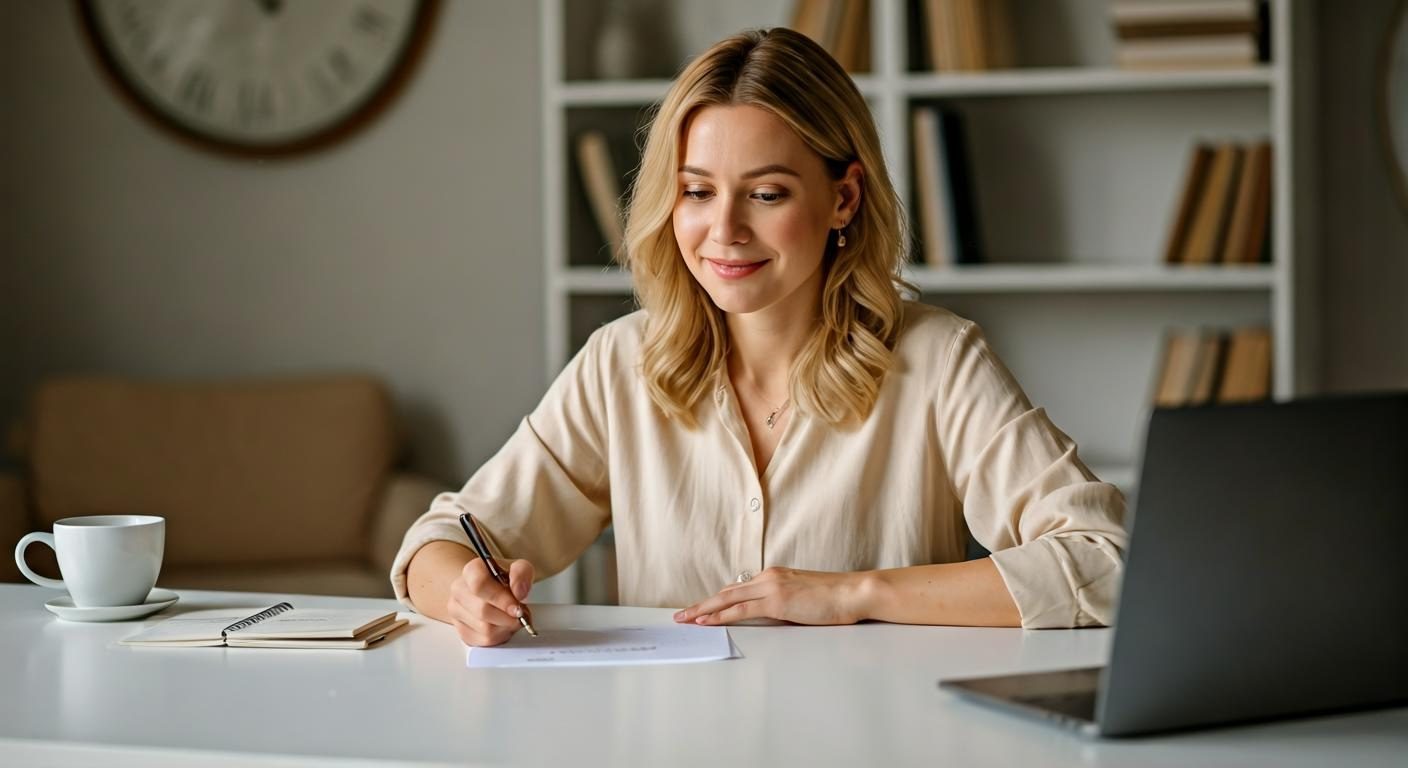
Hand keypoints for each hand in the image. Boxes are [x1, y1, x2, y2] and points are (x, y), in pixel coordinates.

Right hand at [446, 558, 534, 646]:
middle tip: (520, 614)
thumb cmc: (504, 579)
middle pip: (482, 611)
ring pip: (484, 629)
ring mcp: (456, 612)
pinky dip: (500, 637)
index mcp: (472, 570)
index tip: (517, 608)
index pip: (479, 585)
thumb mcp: (519, 568)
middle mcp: (459, 590)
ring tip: (512, 618)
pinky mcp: (461, 631)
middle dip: (507, 617)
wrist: (490, 590)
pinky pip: (484, 641)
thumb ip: (521, 573)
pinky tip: (503, 626)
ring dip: (505, 627)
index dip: (500, 599)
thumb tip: (519, 592)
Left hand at [673, 567, 870, 625]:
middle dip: (701, 604)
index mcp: (775, 575)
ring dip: (703, 610)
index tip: (702, 608)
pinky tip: (706, 622)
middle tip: (681, 614)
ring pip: (727, 599)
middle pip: (726, 592)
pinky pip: (740, 610)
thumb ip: (784, 600)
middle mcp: (768, 577)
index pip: (739, 588)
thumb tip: (770, 612)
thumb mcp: (803, 596)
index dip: (718, 599)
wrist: (853, 592)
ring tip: (685, 619)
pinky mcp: (776, 601)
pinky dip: (720, 616)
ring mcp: (771, 587)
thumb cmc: (835, 598)